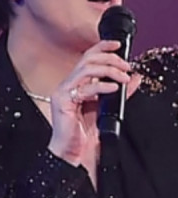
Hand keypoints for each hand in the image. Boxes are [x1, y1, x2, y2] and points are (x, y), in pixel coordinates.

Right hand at [48, 40, 140, 165]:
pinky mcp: (62, 101)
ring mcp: (63, 92)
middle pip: (87, 60)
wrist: (71, 152)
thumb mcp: (106, 110)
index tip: (118, 45)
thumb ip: (120, 94)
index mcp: (75, 85)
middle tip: (126, 66)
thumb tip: (135, 79)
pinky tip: (114, 89)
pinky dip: (102, 86)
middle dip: (109, 58)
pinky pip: (84, 88)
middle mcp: (67, 86)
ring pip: (86, 69)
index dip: (102, 48)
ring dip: (108, 70)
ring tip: (123, 77)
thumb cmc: (82, 135)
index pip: (87, 59)